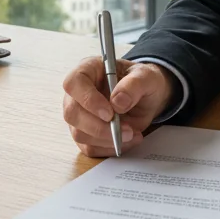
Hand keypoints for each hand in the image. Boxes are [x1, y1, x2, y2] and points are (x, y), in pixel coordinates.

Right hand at [62, 57, 176, 157]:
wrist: (146, 98)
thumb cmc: (141, 81)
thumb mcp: (146, 76)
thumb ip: (134, 85)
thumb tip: (118, 102)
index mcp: (88, 70)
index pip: (74, 83)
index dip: (88, 99)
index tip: (109, 113)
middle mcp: (78, 93)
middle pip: (72, 113)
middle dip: (99, 127)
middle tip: (126, 130)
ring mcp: (79, 115)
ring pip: (80, 134)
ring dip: (107, 139)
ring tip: (132, 133)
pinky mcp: (85, 134)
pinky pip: (90, 147)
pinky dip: (110, 148)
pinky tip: (128, 140)